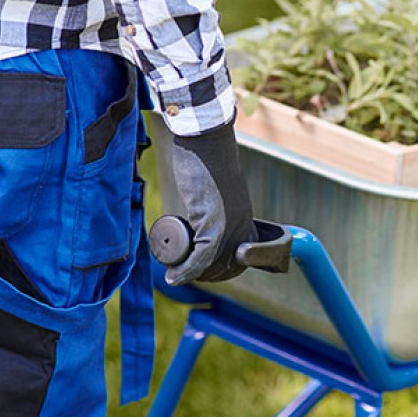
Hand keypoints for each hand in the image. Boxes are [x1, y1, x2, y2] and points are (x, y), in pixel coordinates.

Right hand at [164, 119, 256, 285]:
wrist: (205, 140)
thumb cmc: (206, 158)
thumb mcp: (217, 187)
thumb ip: (217, 197)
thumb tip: (205, 204)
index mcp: (245, 218)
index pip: (240, 259)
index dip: (221, 270)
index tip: (201, 270)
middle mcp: (242, 226)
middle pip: (226, 266)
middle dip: (205, 276)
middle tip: (182, 271)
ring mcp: (230, 226)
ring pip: (213, 266)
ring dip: (192, 275)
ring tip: (174, 271)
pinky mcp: (213, 224)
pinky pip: (202, 259)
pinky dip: (186, 271)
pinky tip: (173, 274)